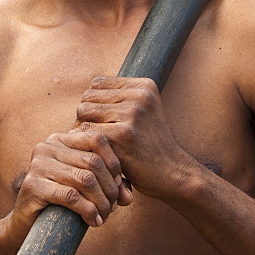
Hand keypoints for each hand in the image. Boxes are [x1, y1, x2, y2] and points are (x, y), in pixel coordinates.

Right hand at [9, 129, 132, 237]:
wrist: (26, 225)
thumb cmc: (61, 203)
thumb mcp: (86, 188)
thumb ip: (108, 185)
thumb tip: (129, 198)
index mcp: (61, 139)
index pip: (97, 139)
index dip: (114, 163)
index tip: (119, 187)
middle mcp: (48, 147)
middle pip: (93, 162)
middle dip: (109, 188)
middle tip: (113, 207)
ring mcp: (38, 165)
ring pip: (85, 179)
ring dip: (101, 202)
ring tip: (105, 216)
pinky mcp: (33, 186)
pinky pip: (71, 196)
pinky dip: (88, 210)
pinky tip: (94, 221)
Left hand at [75, 76, 188, 197]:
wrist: (171, 172)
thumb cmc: (150, 144)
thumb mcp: (145, 111)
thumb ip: (120, 98)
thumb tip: (84, 95)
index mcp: (144, 86)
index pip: (98, 83)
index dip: (93, 102)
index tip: (102, 121)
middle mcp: (140, 96)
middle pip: (88, 96)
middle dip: (86, 115)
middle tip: (96, 136)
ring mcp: (132, 114)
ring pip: (83, 111)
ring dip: (83, 129)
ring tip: (96, 143)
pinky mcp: (123, 135)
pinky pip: (85, 131)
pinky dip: (86, 143)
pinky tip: (97, 153)